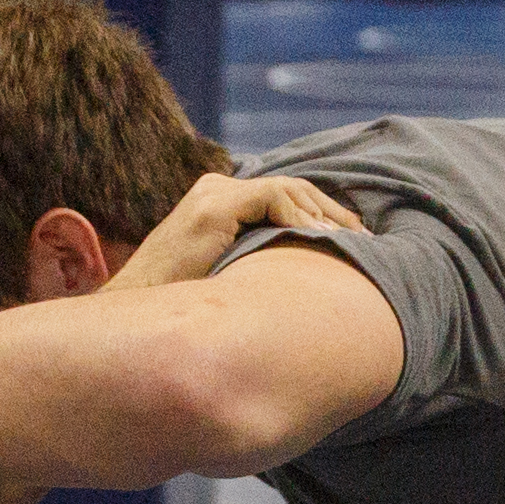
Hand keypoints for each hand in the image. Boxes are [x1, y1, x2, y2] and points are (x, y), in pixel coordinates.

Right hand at [109, 171, 360, 289]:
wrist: (139, 315)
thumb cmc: (185, 306)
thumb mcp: (232, 276)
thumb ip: (260, 260)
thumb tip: (307, 274)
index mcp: (219, 202)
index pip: (283, 195)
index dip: (323, 214)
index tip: (353, 242)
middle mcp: (216, 190)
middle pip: (292, 188)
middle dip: (333, 212)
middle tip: (366, 239)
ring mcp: (213, 195)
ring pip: (288, 190)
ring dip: (325, 216)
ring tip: (352, 242)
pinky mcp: (214, 207)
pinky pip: (273, 198)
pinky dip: (302, 218)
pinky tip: (322, 241)